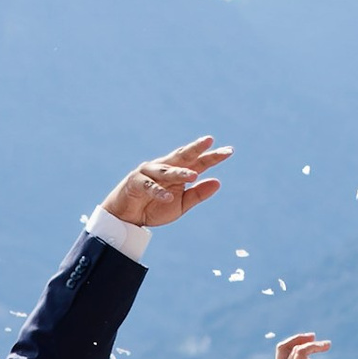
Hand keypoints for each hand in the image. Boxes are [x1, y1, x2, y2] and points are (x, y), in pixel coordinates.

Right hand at [101, 135, 229, 234]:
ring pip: (166, 170)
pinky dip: (158, 192)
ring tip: (192, 176)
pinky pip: (149, 186)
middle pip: (182, 156)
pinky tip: (168, 197)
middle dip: (196, 148)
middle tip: (209, 141)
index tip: (229, 151)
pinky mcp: (135, 183)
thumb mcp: (182, 204)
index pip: (199, 162)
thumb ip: (198, 194)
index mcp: (178, 172)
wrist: (128, 217)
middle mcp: (165, 168)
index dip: (213, 156)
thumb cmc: (155, 207)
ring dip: (179, 172)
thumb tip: (218, 182)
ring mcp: (149, 173)